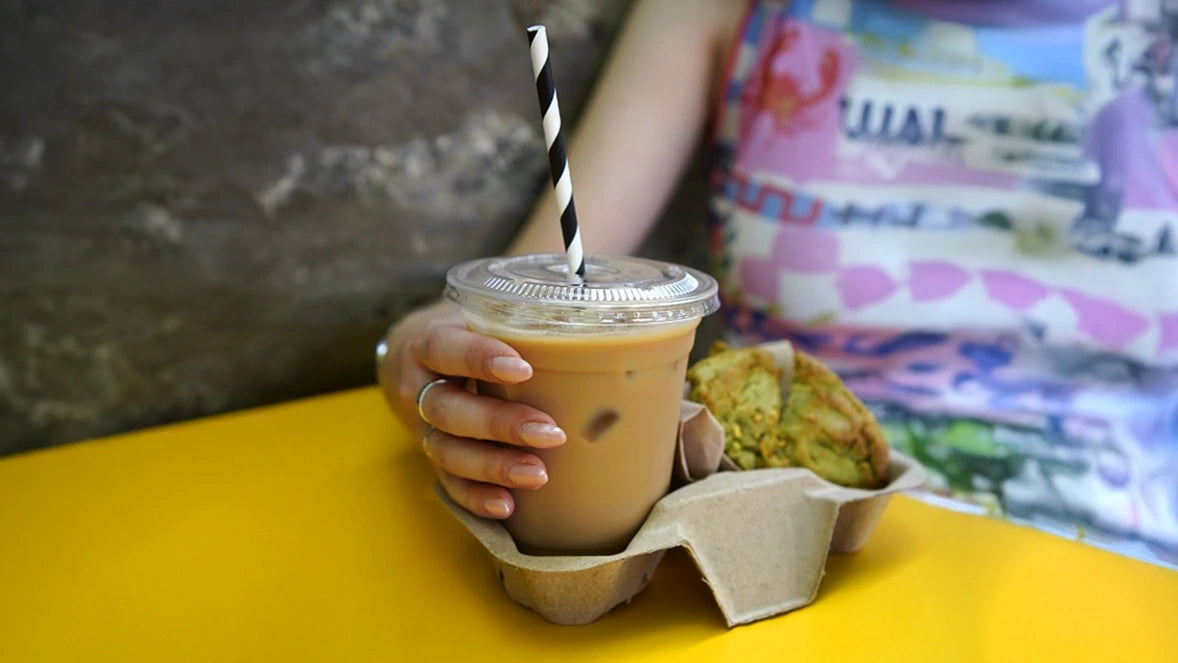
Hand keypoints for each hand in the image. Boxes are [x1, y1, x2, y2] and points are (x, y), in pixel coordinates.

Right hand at [377, 300, 565, 518]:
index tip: (523, 370)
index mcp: (430, 343)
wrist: (417, 359)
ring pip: (446, 451)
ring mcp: (422, 427)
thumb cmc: (468, 332)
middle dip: (499, 424)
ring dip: (492, 466)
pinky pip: (448, 484)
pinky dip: (476, 498)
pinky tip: (508, 506)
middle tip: (550, 433)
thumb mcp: (484, 315)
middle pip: (449, 410)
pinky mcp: (432, 457)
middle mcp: (419, 387)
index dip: (480, 360)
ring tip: (538, 474)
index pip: (446, 349)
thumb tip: (605, 330)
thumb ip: (524, 322)